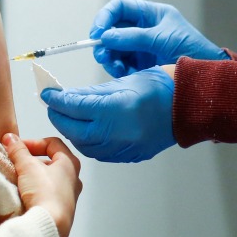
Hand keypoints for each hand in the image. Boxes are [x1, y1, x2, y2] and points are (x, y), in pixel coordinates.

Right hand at [2, 133, 81, 236]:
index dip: (33, 142)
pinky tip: (23, 196)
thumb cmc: (43, 191)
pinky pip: (47, 195)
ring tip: (17, 179)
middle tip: (15, 164)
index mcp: (70, 163)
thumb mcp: (27, 167)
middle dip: (31, 161)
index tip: (17, 148)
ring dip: (32, 177)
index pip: (53, 143)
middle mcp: (74, 178)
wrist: (50, 225)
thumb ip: (18, 150)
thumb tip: (10, 137)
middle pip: (51, 162)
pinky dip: (35, 191)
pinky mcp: (61, 211)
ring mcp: (69, 196)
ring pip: (48, 180)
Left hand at [42, 66, 175, 162]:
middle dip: (59, 117)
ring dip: (73, 132)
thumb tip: (69, 96)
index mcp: (112, 110)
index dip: (56, 99)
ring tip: (69, 118)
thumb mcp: (123, 82)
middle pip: (73, 129)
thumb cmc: (162, 87)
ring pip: (84, 145)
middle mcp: (115, 133)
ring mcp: (123, 147)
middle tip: (54, 106)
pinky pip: (100, 153)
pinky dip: (90, 142)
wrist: (189, 105)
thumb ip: (93, 93)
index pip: (72, 106)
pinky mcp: (130, 155)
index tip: (48, 93)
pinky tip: (89, 131)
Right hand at [90, 0, 227, 77]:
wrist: (206, 75)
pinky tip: (122, 74)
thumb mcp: (162, 39)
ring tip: (114, 68)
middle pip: (113, 29)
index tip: (98, 33)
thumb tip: (105, 37)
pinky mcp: (141, 66)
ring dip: (109, 58)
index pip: (120, 8)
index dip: (105, 17)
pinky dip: (117, 69)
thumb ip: (133, 37)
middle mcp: (143, 29)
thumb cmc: (191, 49)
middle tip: (102, 55)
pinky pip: (121, 65)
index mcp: (151, 14)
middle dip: (104, 42)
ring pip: (114, 49)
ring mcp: (141, 48)